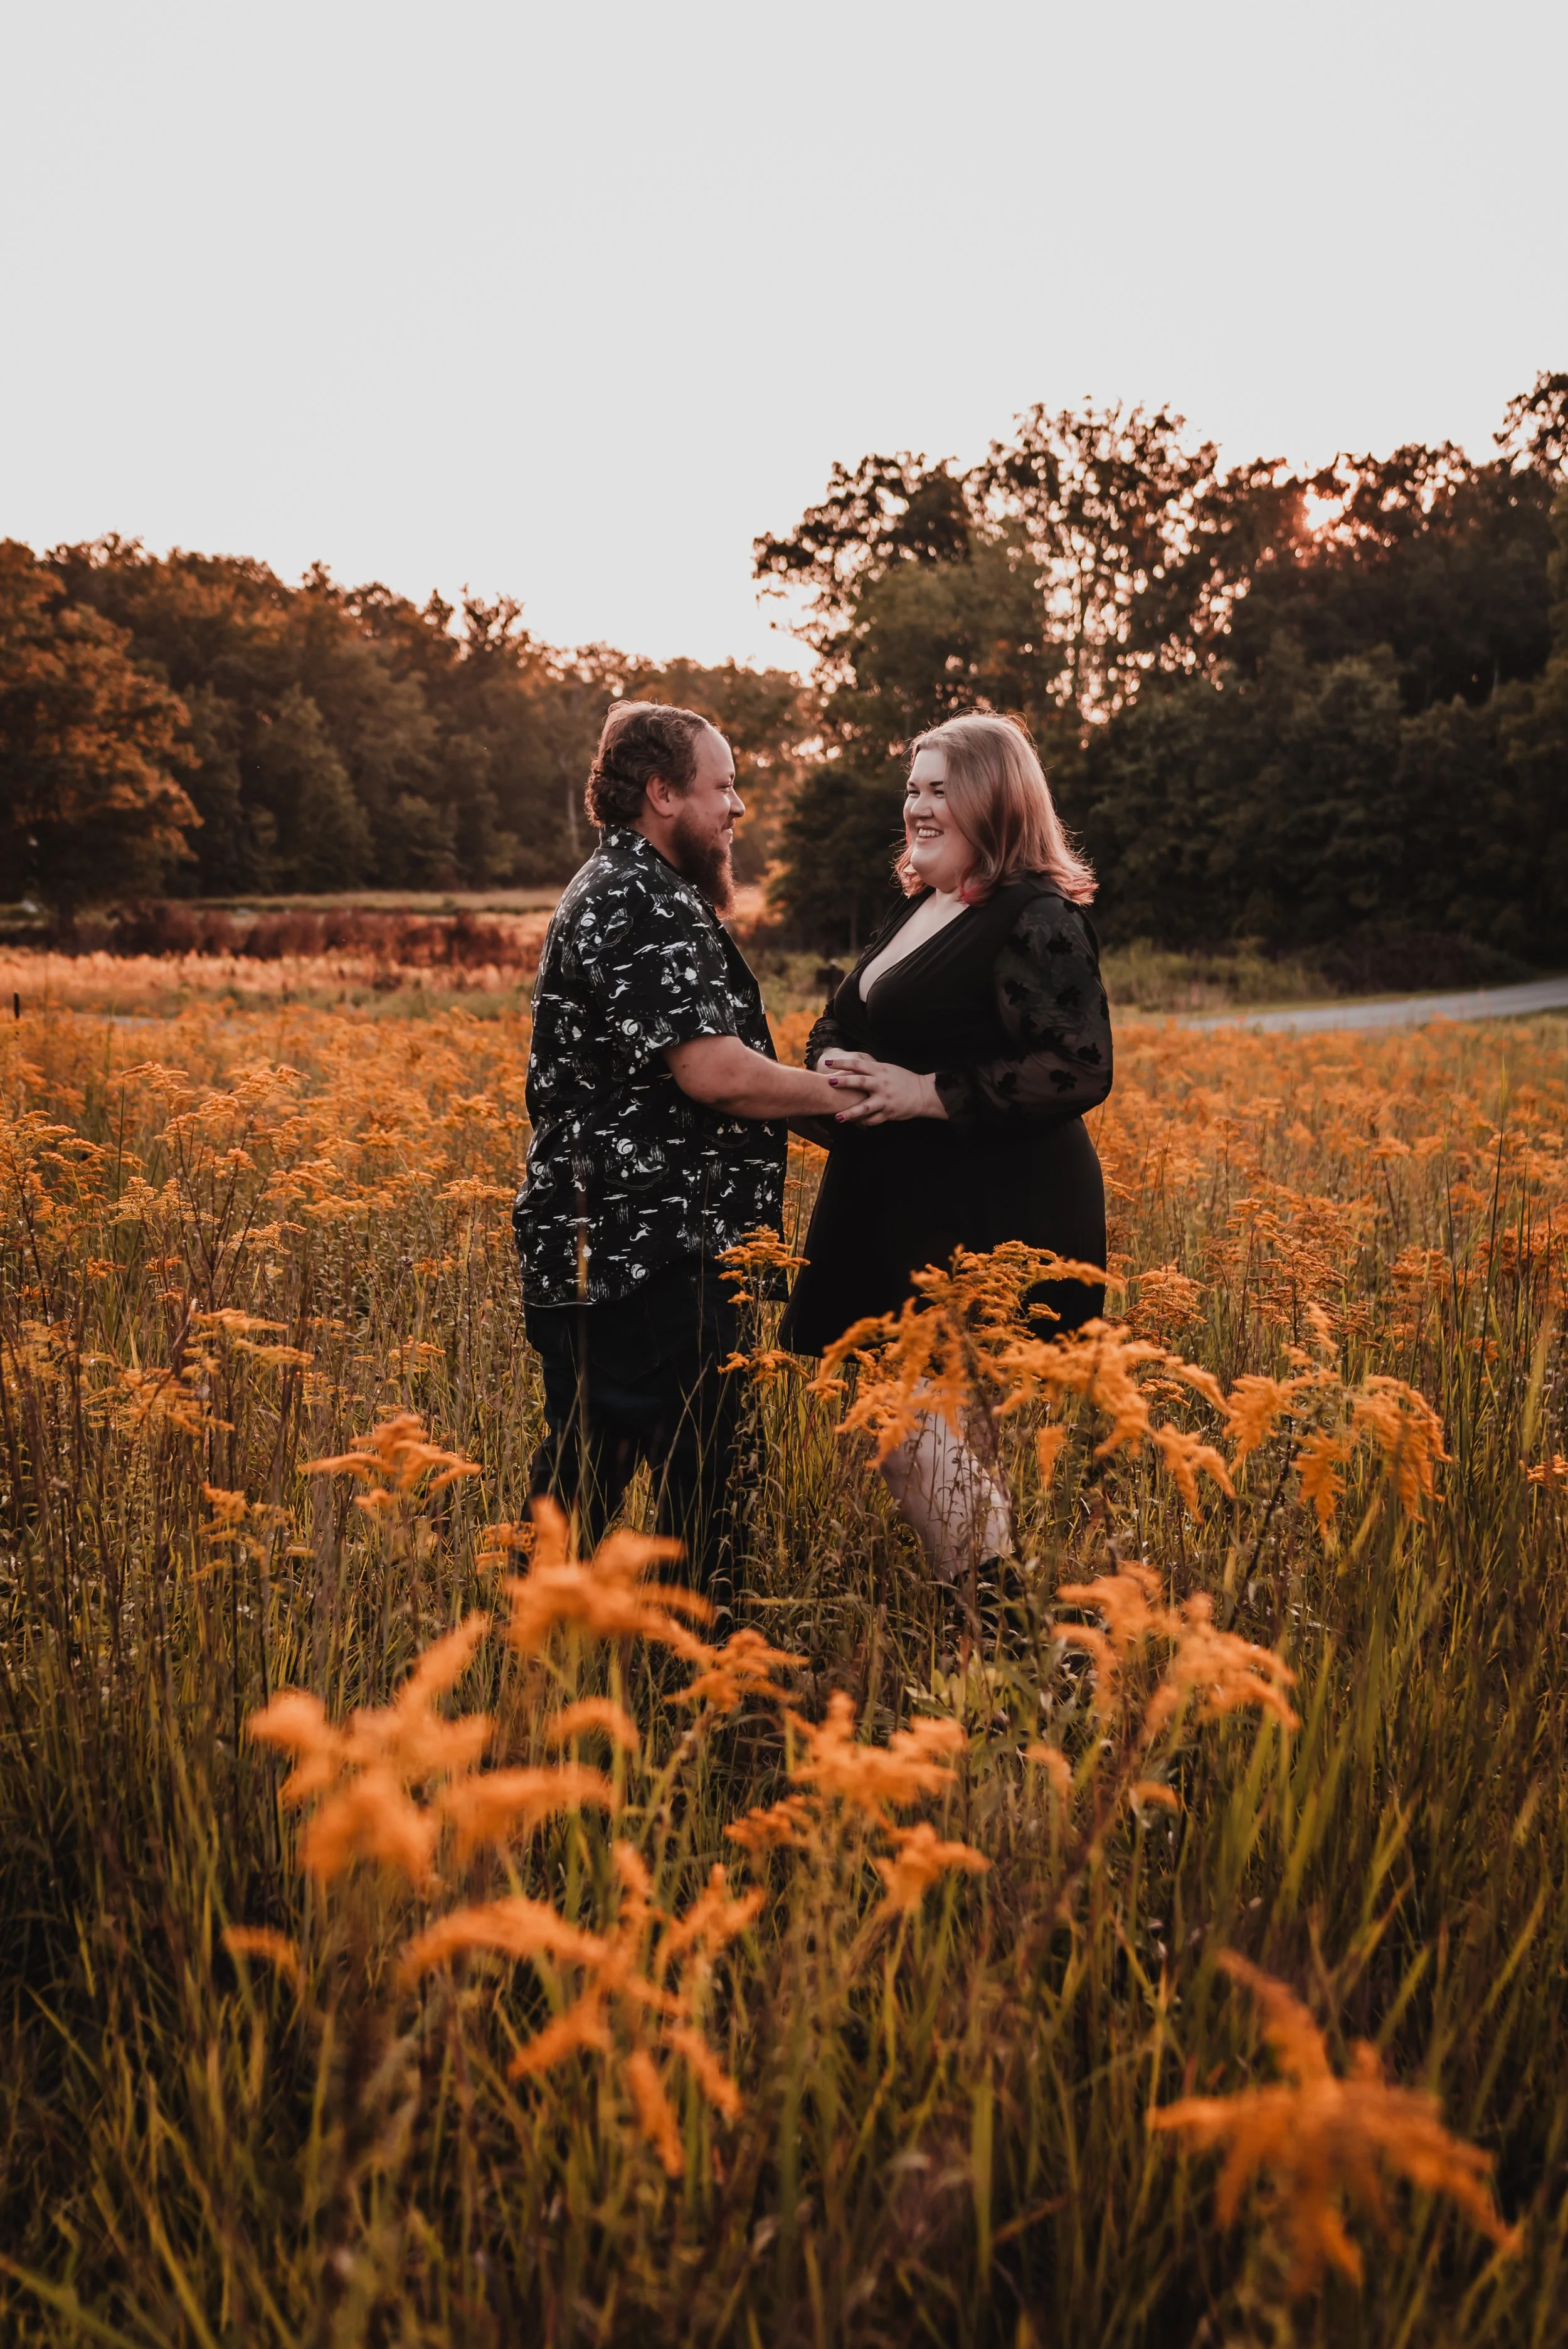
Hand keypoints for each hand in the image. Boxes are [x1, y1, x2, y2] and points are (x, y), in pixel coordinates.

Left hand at [820, 1050, 943, 1125]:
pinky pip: (873, 1120)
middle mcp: (882, 1084)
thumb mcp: (888, 1069)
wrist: (923, 1093)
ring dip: (850, 1113)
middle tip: (829, 1083)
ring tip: (837, 1117)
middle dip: (844, 1082)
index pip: (858, 1064)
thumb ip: (871, 1069)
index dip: (842, 1063)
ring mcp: (885, 1099)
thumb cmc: (903, 1080)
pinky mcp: (889, 1112)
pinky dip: (863, 1122)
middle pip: (860, 1082)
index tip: (828, 1063)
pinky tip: (855, 1123)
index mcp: (880, 1070)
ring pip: (865, 1107)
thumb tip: (853, 1066)